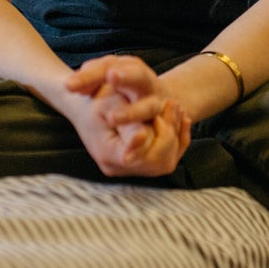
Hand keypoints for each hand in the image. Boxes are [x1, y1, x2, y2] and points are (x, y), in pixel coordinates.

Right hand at [62, 56, 190, 176]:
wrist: (88, 105)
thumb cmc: (96, 99)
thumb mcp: (108, 102)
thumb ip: (126, 120)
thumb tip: (143, 136)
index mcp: (107, 153)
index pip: (139, 155)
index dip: (155, 138)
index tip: (158, 117)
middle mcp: (118, 166)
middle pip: (156, 159)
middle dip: (168, 130)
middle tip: (171, 103)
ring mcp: (129, 168)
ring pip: (166, 160)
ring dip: (174, 133)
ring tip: (174, 107)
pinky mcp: (140, 164)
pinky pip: (169, 158)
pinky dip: (178, 139)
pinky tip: (181, 119)